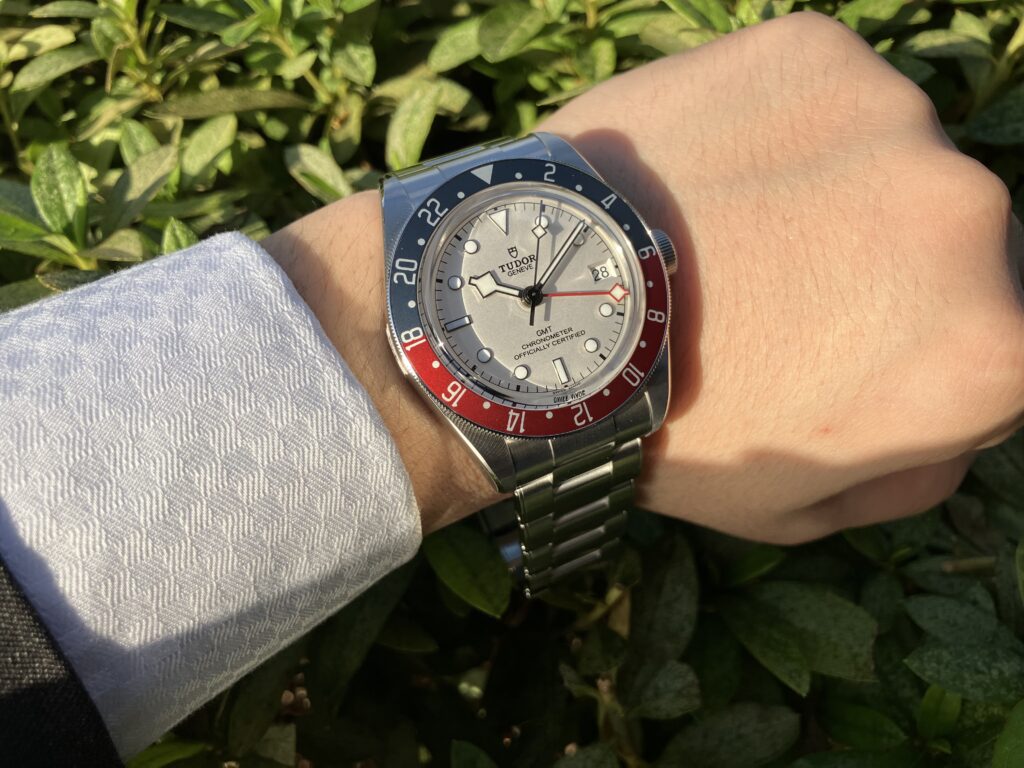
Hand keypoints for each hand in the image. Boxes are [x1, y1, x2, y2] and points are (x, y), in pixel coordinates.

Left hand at [263, 13, 1023, 539]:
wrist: (529, 315)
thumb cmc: (662, 430)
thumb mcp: (797, 506)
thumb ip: (913, 469)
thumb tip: (957, 418)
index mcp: (989, 351)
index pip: (996, 347)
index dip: (909, 356)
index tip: (838, 354)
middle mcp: (970, 219)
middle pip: (950, 244)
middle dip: (881, 269)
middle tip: (774, 289)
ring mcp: (892, 116)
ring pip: (887, 159)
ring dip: (832, 190)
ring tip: (727, 230)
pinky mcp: (813, 48)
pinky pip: (821, 95)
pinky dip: (779, 128)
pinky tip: (707, 174)